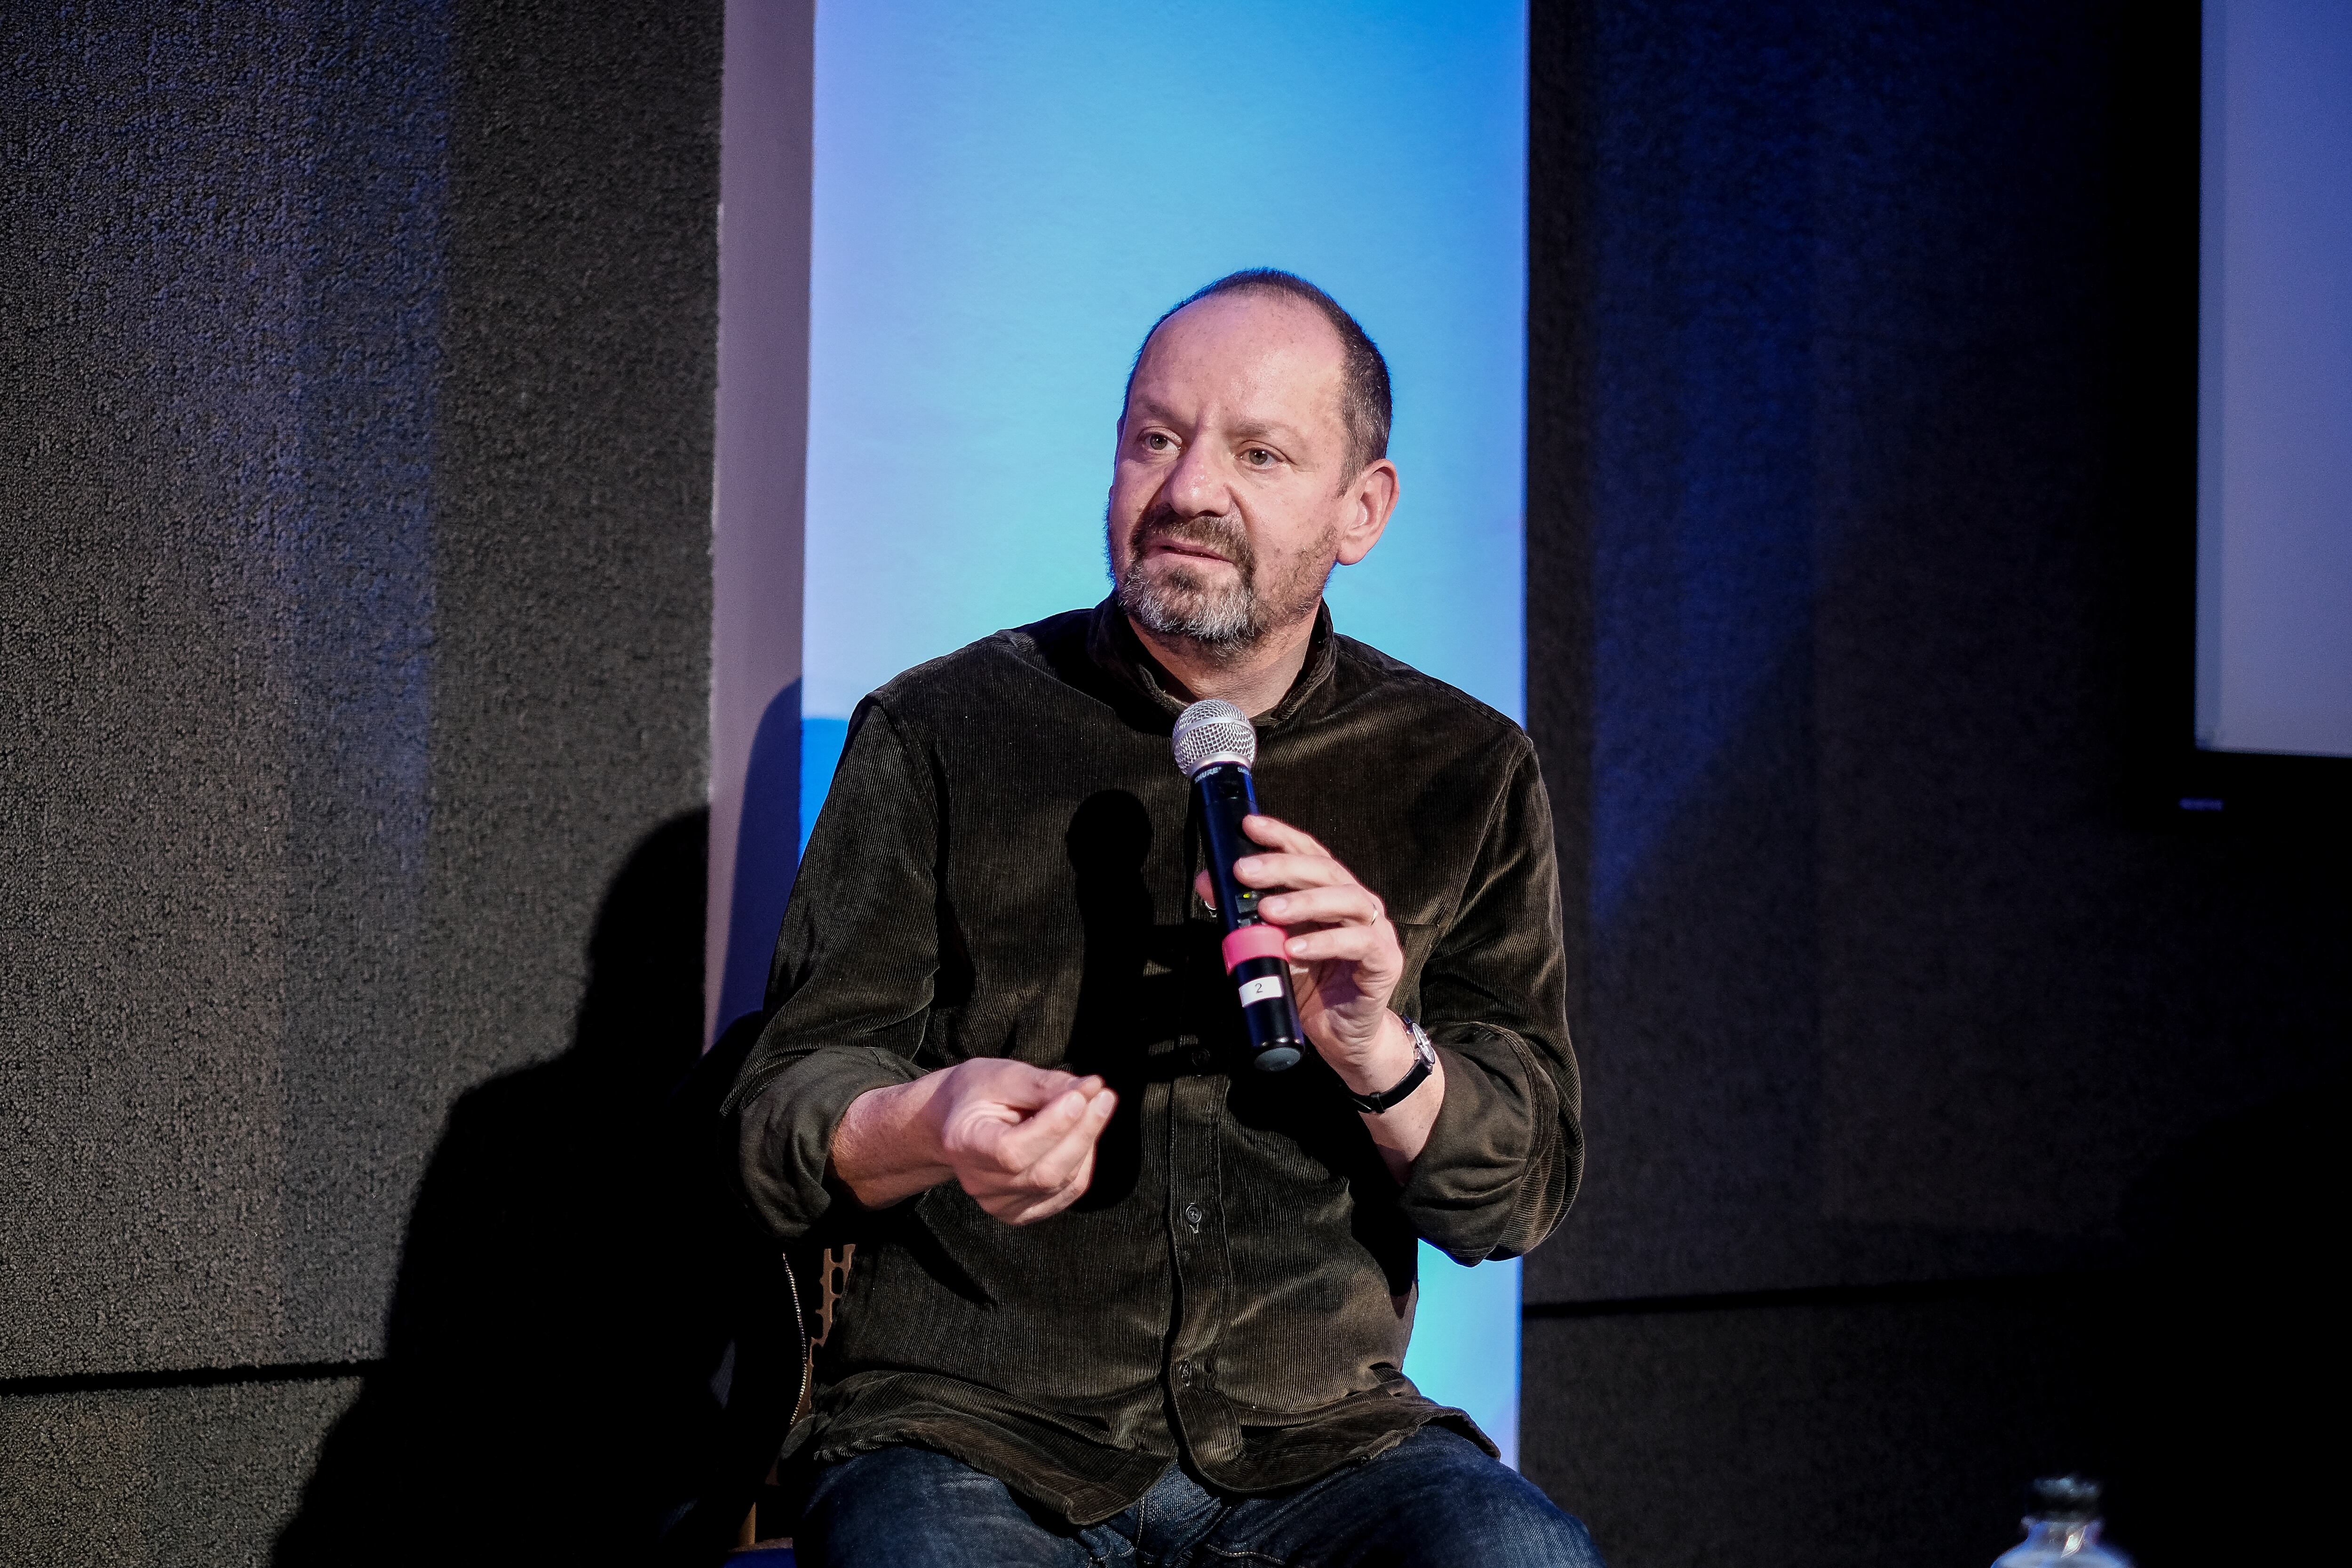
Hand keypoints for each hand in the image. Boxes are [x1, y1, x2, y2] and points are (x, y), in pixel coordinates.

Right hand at [831, 1059, 1117, 1224]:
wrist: (954, 1123)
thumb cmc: (977, 1094)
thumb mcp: (1002, 1075)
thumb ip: (1044, 1084)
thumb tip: (1091, 1088)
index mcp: (964, 1145)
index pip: (1013, 1151)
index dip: (1053, 1126)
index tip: (1080, 1094)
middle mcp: (978, 1183)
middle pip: (1044, 1172)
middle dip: (1082, 1132)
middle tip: (1102, 1095)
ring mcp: (999, 1204)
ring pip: (1061, 1182)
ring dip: (1086, 1143)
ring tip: (1094, 1107)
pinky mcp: (1020, 1212)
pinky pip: (1067, 1193)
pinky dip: (1083, 1162)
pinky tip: (1082, 1134)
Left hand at [1194, 814, 1409, 1091]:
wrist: (1343, 1037)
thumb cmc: (1311, 986)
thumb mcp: (1269, 946)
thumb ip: (1244, 914)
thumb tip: (1207, 882)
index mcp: (1331, 892)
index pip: (1308, 853)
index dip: (1281, 835)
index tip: (1249, 825)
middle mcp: (1357, 903)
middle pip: (1324, 870)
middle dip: (1283, 865)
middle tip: (1245, 870)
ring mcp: (1375, 929)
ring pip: (1345, 899)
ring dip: (1303, 901)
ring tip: (1268, 910)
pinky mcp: (1384, 959)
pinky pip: (1357, 942)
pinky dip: (1324, 943)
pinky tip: (1295, 948)